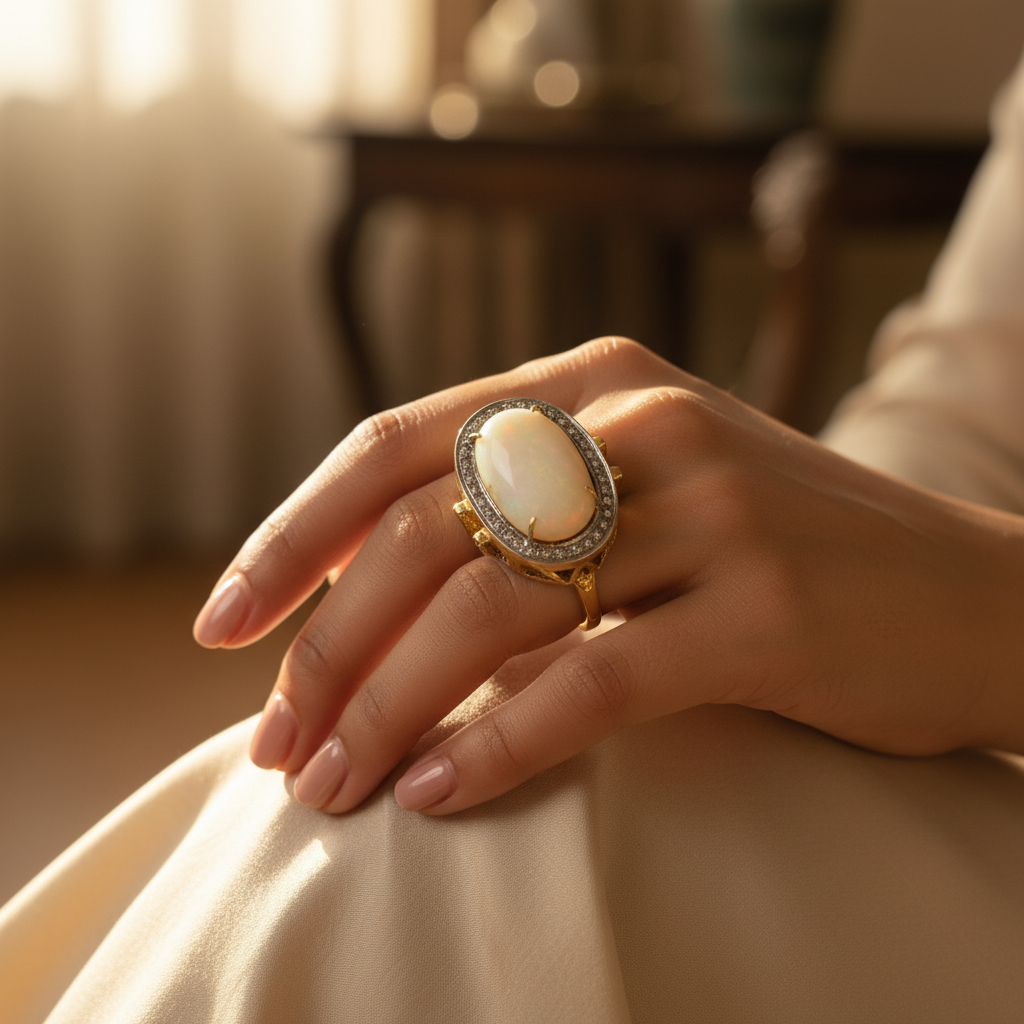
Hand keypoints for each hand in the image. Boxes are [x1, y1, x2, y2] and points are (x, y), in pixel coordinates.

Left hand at [193, 339, 1023, 813]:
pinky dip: (496, 745)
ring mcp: (711, 508)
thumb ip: (524, 514)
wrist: (967, 593)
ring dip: (388, 710)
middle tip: (277, 747)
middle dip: (325, 652)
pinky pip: (590, 683)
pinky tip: (439, 794)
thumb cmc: (780, 551)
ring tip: (336, 788)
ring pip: (488, 613)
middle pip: (421, 536)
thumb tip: (364, 603)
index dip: (294, 539)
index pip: (393, 445)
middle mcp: (641, 422)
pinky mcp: (767, 610)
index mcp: (593, 382)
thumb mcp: (643, 495)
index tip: (223, 627)